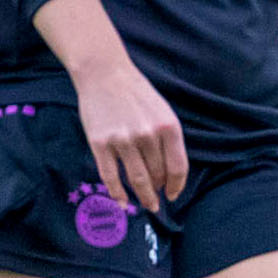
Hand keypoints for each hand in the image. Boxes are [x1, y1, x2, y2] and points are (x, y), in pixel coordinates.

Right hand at [76, 60, 187, 213]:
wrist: (103, 73)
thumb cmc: (135, 92)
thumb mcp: (162, 111)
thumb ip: (167, 139)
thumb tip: (168, 174)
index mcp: (168, 126)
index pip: (178, 168)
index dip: (177, 186)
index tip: (172, 195)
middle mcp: (147, 135)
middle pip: (157, 175)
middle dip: (158, 189)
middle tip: (155, 197)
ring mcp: (123, 140)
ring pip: (137, 179)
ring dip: (143, 196)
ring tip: (146, 204)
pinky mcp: (100, 143)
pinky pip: (111, 176)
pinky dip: (117, 193)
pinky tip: (122, 201)